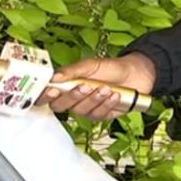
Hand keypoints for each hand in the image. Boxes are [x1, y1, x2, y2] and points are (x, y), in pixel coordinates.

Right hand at [36, 53, 156, 119]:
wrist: (136, 74)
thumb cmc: (110, 68)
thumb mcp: (90, 65)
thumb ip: (71, 71)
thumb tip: (54, 77)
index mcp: (64, 85)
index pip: (46, 95)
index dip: (45, 96)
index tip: (53, 91)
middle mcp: (72, 98)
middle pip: (60, 106)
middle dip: (73, 97)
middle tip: (85, 87)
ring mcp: (86, 108)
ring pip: (80, 111)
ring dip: (94, 99)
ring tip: (106, 88)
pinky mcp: (100, 115)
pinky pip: (97, 115)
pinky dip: (107, 104)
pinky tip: (115, 95)